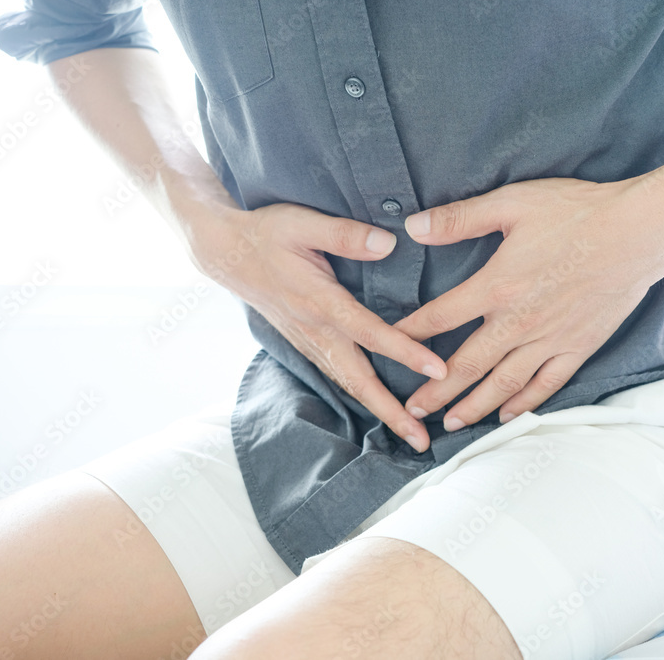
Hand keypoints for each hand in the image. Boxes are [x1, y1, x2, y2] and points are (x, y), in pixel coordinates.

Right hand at [182, 201, 446, 451]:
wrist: (225, 252)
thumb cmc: (266, 233)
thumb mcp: (303, 223)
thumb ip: (346, 235)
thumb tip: (388, 243)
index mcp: (321, 302)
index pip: (371, 334)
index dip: (406, 352)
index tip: (438, 370)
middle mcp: (316, 331)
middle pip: (359, 380)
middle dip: (392, 412)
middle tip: (421, 441)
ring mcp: (309, 341)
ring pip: (348, 383)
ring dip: (379, 410)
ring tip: (409, 433)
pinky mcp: (305, 343)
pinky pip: (337, 375)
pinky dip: (360, 395)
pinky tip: (379, 405)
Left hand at [395, 177, 663, 431]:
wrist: (639, 233)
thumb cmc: (577, 213)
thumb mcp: (513, 203)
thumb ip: (461, 218)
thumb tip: (413, 227)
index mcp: (497, 286)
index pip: (440, 317)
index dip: (410, 334)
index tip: (388, 348)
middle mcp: (519, 322)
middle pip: (466, 364)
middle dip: (435, 390)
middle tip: (412, 409)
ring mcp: (549, 339)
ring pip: (503, 383)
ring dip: (473, 405)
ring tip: (451, 422)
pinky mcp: (578, 347)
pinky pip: (546, 385)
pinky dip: (524, 404)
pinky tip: (506, 416)